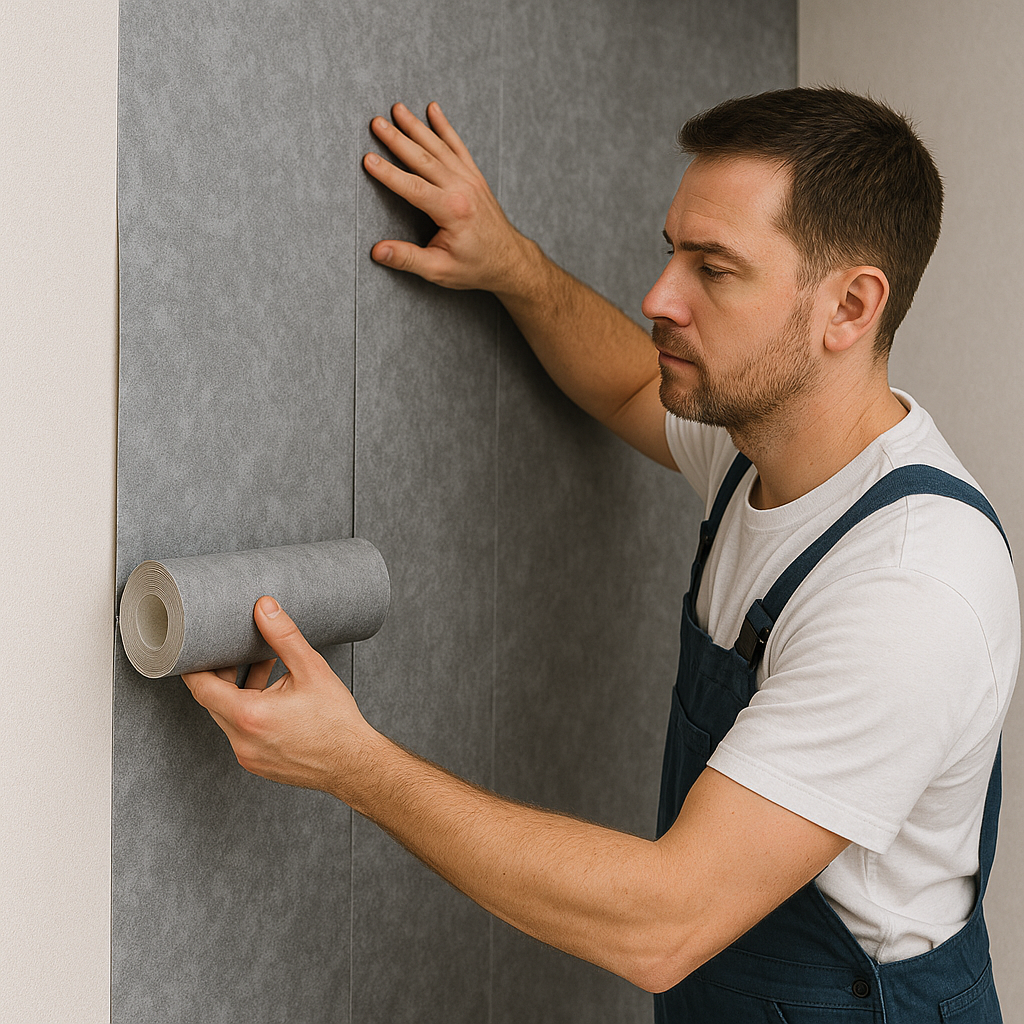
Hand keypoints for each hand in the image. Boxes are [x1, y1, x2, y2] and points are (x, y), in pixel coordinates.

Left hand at [182, 596, 375, 795]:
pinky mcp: (257, 763)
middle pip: (212, 701)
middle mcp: (241, 740)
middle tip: (237, 652)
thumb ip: (283, 637)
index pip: (201, 687)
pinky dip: (249, 713)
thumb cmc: (336, 721)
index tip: (196, 649)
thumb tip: (265, 609)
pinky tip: (272, 697)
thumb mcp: (311, 670)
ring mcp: (247, 755)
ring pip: (228, 717)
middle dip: (222, 674)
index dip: (195, 665)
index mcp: (249, 716)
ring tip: (263, 670)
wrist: (354, 764)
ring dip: (237, 693)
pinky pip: (241, 733)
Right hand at [363, 102, 533, 294]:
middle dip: (398, 139)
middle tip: (376, 123)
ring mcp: (470, 180)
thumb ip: (408, 259)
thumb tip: (378, 252)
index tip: (368, 159)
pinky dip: (445, 127)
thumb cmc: (476, 267)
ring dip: (416, 126)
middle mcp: (462, 189)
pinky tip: (433, 109)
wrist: (509, 261)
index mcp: (452, 211)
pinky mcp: (475, 177)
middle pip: (423, 159)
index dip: (389, 173)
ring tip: (397, 109)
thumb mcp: (440, 270)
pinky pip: (458, 146)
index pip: (413, 187)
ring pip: (439, 147)